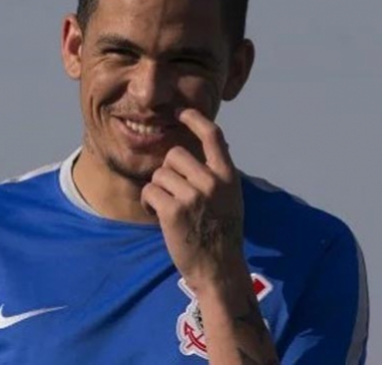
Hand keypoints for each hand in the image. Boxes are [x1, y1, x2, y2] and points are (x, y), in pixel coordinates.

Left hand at [141, 108, 244, 291]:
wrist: (219, 269)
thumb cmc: (221, 234)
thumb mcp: (231, 198)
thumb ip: (217, 174)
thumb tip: (206, 147)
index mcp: (228, 176)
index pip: (213, 136)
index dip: (195, 119)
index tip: (182, 111)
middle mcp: (212, 182)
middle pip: (174, 155)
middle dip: (168, 172)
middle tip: (175, 194)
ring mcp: (193, 196)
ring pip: (160, 174)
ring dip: (158, 190)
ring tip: (170, 210)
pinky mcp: (173, 210)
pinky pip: (150, 191)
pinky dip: (149, 203)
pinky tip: (160, 217)